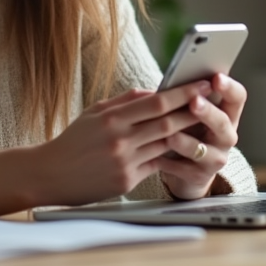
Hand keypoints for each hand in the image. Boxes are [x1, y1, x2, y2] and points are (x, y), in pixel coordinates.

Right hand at [30, 81, 212, 206]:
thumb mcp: (95, 113)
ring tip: (208, 123)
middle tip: (215, 100)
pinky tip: (187, 148)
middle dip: (194, 110)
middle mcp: (120, 139)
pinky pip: (157, 165)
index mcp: (111, 118)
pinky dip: (172, 156)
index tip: (202, 84)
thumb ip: (125, 101)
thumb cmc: (74, 140)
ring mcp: (124, 162)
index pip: (155, 102)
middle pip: (167, 122)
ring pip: (166, 144)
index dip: (183, 93)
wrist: (50, 174)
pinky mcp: (127, 181)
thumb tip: (155, 91)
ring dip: (190, 133)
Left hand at [155, 73, 246, 199]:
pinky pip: (184, 169)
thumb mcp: (188, 112)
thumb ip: (184, 98)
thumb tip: (165, 83)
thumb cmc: (185, 130)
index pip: (237, 97)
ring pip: (202, 149)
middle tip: (194, 102)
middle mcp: (226, 136)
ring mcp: (215, 158)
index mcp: (226, 114)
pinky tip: (156, 157)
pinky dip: (169, 162)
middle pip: (222, 123)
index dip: (229, 87)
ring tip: (170, 136)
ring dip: (185, 142)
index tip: (217, 77)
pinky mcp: (199, 176)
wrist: (184, 169)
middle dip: (208, 112)